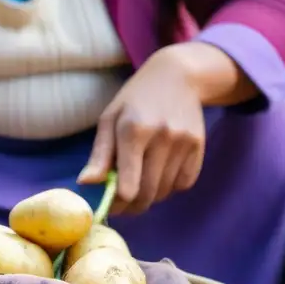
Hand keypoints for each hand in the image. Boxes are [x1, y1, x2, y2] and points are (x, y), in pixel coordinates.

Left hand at [78, 46, 205, 214]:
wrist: (178, 76)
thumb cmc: (135, 100)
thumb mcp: (110, 120)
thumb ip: (99, 155)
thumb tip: (86, 184)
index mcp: (133, 130)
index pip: (127, 186)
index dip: (116, 204)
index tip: (109, 207)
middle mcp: (162, 136)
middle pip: (147, 194)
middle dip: (132, 207)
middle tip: (123, 205)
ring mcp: (183, 142)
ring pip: (164, 191)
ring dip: (150, 197)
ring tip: (140, 184)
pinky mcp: (198, 147)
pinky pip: (183, 184)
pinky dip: (169, 187)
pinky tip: (160, 173)